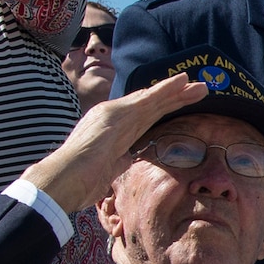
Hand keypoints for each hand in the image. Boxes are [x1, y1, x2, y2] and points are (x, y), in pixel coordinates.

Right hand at [17, 74, 205, 213]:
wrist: (64, 179)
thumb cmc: (81, 181)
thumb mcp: (106, 169)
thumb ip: (117, 160)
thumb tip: (127, 159)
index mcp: (110, 129)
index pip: (142, 117)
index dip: (162, 109)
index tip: (180, 104)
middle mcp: (112, 116)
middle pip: (150, 105)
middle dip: (174, 98)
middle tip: (198, 90)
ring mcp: (115, 112)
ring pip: (153, 98)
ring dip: (177, 91)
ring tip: (199, 86)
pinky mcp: (120, 113)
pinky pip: (149, 98)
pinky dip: (167, 89)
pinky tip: (183, 81)